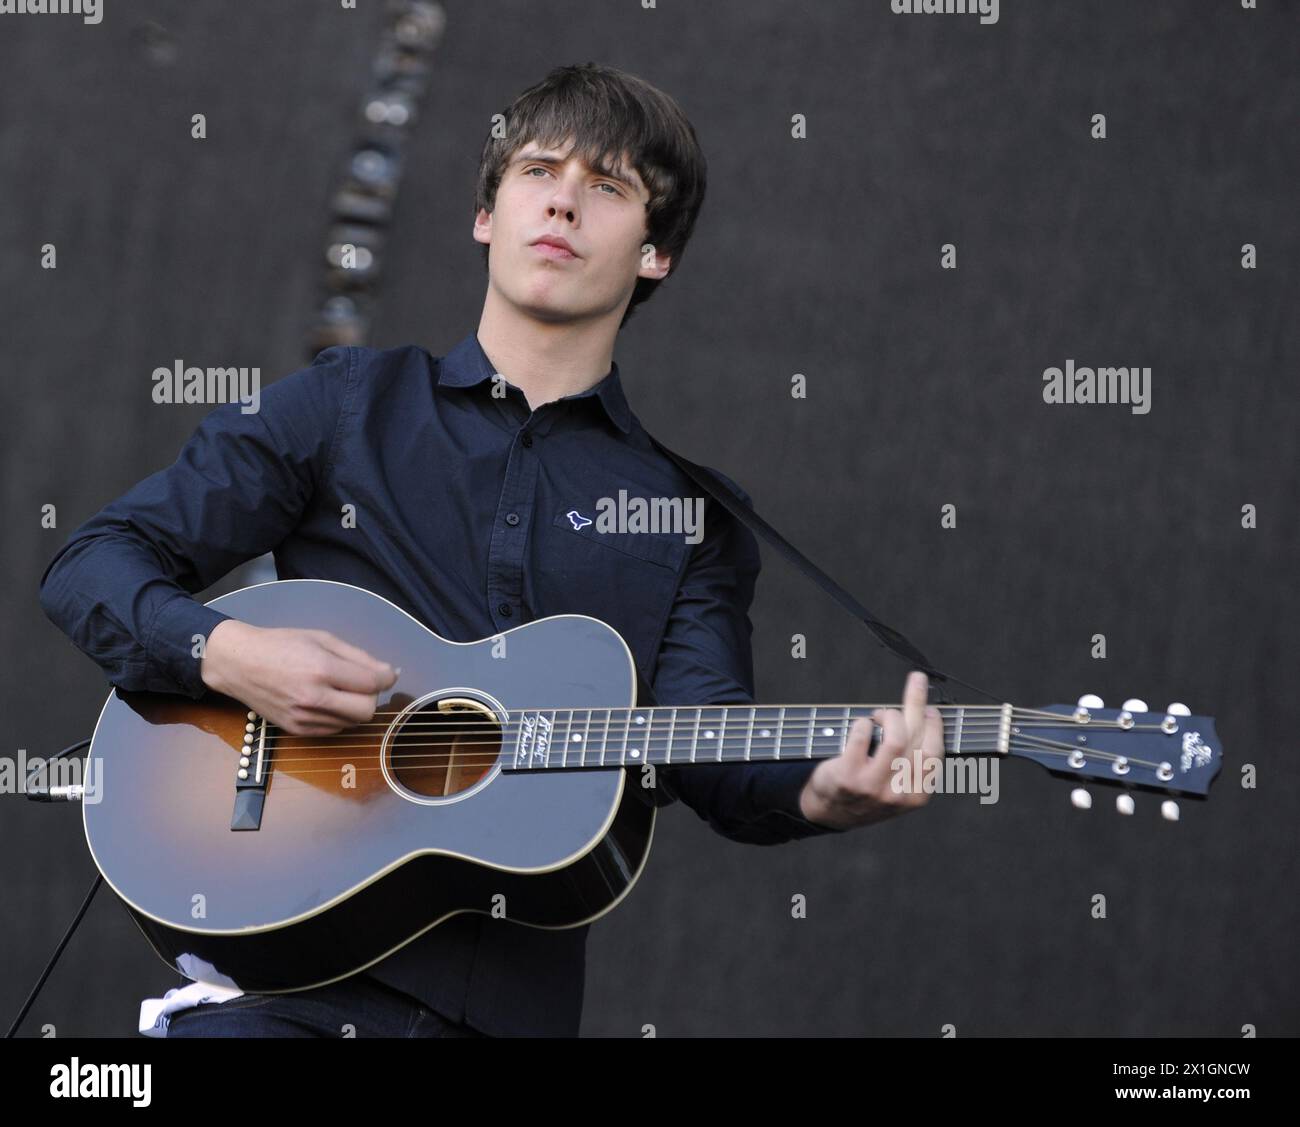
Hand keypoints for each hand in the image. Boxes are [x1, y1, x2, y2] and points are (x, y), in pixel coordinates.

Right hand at [200, 619, 398, 735]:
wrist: (238, 664)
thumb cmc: (281, 645)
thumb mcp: (323, 638)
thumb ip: (359, 657)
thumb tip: (390, 673)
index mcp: (321, 669)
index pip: (372, 684)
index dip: (386, 678)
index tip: (387, 673)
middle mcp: (314, 698)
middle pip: (367, 711)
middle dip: (371, 696)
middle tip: (360, 682)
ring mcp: (304, 718)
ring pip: (352, 723)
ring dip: (354, 707)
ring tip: (337, 688)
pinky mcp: (297, 731)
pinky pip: (335, 729)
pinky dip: (338, 716)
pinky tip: (325, 700)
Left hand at [798, 670, 944, 829]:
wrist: (831, 812)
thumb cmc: (868, 792)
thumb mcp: (899, 788)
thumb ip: (913, 761)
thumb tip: (924, 717)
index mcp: (916, 796)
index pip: (933, 754)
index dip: (935, 727)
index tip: (931, 709)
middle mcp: (897, 794)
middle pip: (916, 740)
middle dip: (918, 704)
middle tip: (916, 682)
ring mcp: (872, 787)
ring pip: (896, 738)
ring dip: (890, 715)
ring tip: (881, 713)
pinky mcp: (848, 776)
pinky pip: (863, 737)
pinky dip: (864, 723)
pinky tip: (863, 723)